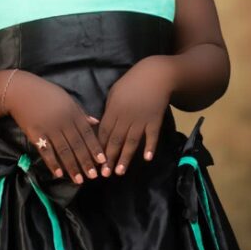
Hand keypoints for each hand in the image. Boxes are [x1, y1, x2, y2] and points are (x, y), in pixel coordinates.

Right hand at [3, 70, 107, 183]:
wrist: (20, 91)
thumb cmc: (45, 94)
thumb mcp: (67, 99)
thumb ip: (81, 113)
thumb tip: (95, 123)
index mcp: (72, 112)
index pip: (86, 133)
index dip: (94, 147)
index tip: (102, 161)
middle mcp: (63, 121)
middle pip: (77, 144)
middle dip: (85, 161)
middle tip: (93, 176)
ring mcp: (49, 128)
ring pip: (63, 150)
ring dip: (72, 166)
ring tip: (78, 180)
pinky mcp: (35, 133)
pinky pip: (46, 151)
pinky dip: (52, 163)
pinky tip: (58, 174)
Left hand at [96, 57, 175, 176]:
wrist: (155, 75)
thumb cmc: (131, 83)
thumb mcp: (114, 93)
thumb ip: (109, 111)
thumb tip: (102, 126)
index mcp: (113, 110)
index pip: (103, 132)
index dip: (99, 147)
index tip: (95, 161)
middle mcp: (125, 117)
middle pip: (115, 140)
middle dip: (109, 158)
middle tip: (104, 174)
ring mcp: (141, 120)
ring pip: (131, 141)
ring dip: (125, 157)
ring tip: (120, 172)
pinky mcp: (155, 120)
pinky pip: (152, 135)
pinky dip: (150, 146)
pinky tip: (147, 158)